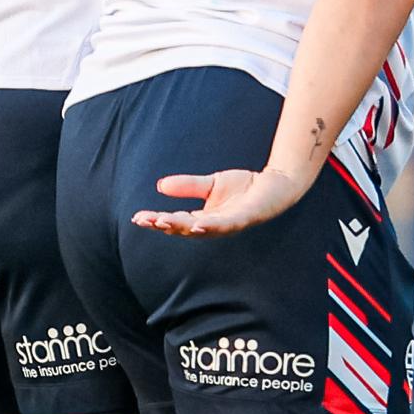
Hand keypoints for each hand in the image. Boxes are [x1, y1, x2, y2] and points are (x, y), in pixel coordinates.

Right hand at [138, 163, 313, 237]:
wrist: (276, 184)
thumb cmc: (244, 187)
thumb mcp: (211, 183)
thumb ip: (188, 186)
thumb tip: (160, 186)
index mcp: (205, 218)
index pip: (176, 222)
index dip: (157, 221)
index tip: (138, 218)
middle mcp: (215, 226)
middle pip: (185, 229)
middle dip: (165, 225)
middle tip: (145, 221)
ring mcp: (230, 223)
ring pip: (202, 229)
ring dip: (183, 227)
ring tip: (164, 223)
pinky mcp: (245, 217)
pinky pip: (227, 223)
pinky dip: (213, 225)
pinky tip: (200, 224)